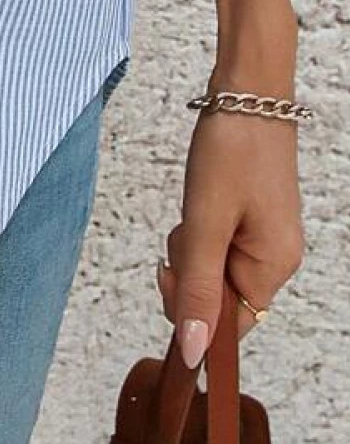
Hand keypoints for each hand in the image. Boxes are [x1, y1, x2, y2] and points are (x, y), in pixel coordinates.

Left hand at [157, 98, 303, 366]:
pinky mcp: (251, 216)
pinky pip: (215, 239)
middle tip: (186, 226)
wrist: (246, 91)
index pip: (229, 324)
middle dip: (189, 267)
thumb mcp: (205, 222)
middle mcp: (276, 258)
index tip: (168, 271)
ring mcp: (264, 236)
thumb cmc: (231, 151)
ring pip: (211, 264)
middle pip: (217, 294)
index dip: (193, 310)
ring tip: (196, 202)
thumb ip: (197, 288)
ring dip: (191, 243)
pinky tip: (201, 195)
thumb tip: (192, 352)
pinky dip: (199, 225)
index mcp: (273, 267)